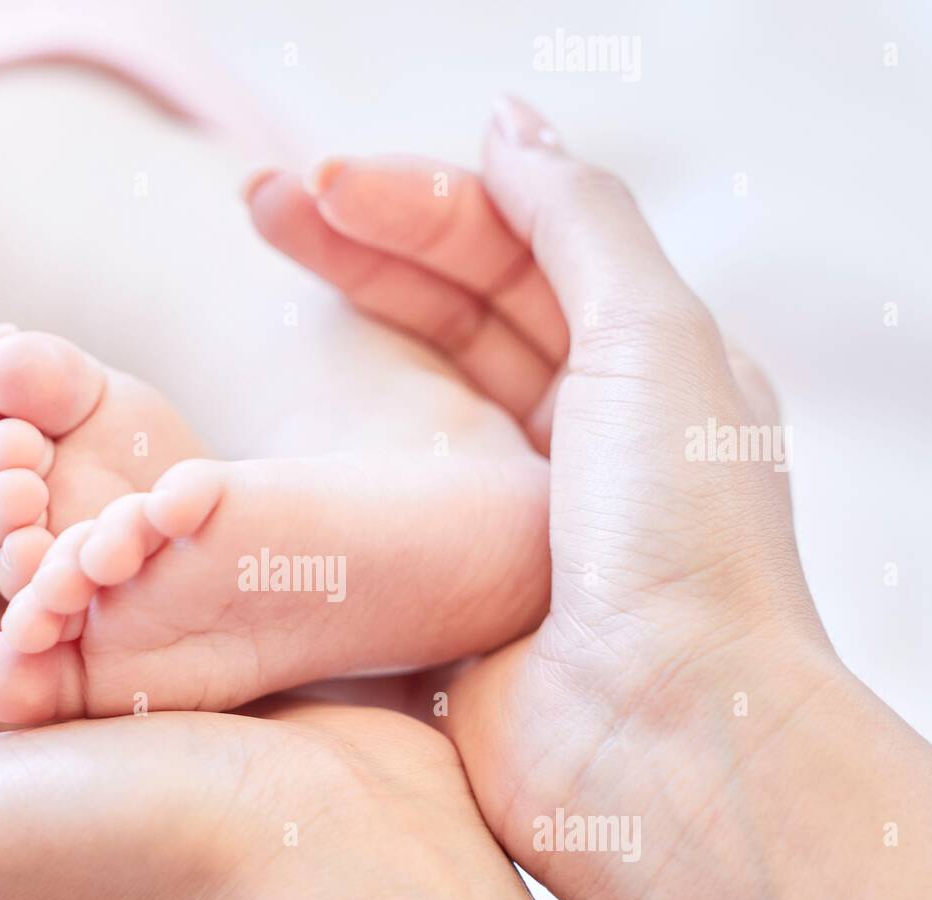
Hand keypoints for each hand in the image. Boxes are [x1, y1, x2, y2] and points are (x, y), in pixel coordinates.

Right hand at [250, 98, 931, 899]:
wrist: (659, 742)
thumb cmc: (679, 543)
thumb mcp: (657, 337)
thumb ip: (580, 220)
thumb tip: (510, 125)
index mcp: (643, 368)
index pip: (518, 254)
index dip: (420, 205)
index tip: (317, 184)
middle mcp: (581, 438)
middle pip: (456, 313)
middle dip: (363, 247)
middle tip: (257, 200)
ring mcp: (509, 518)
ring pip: (412, 394)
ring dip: (337, 332)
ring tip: (252, 276)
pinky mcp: (453, 592)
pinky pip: (384, 498)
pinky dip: (329, 447)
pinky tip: (272, 409)